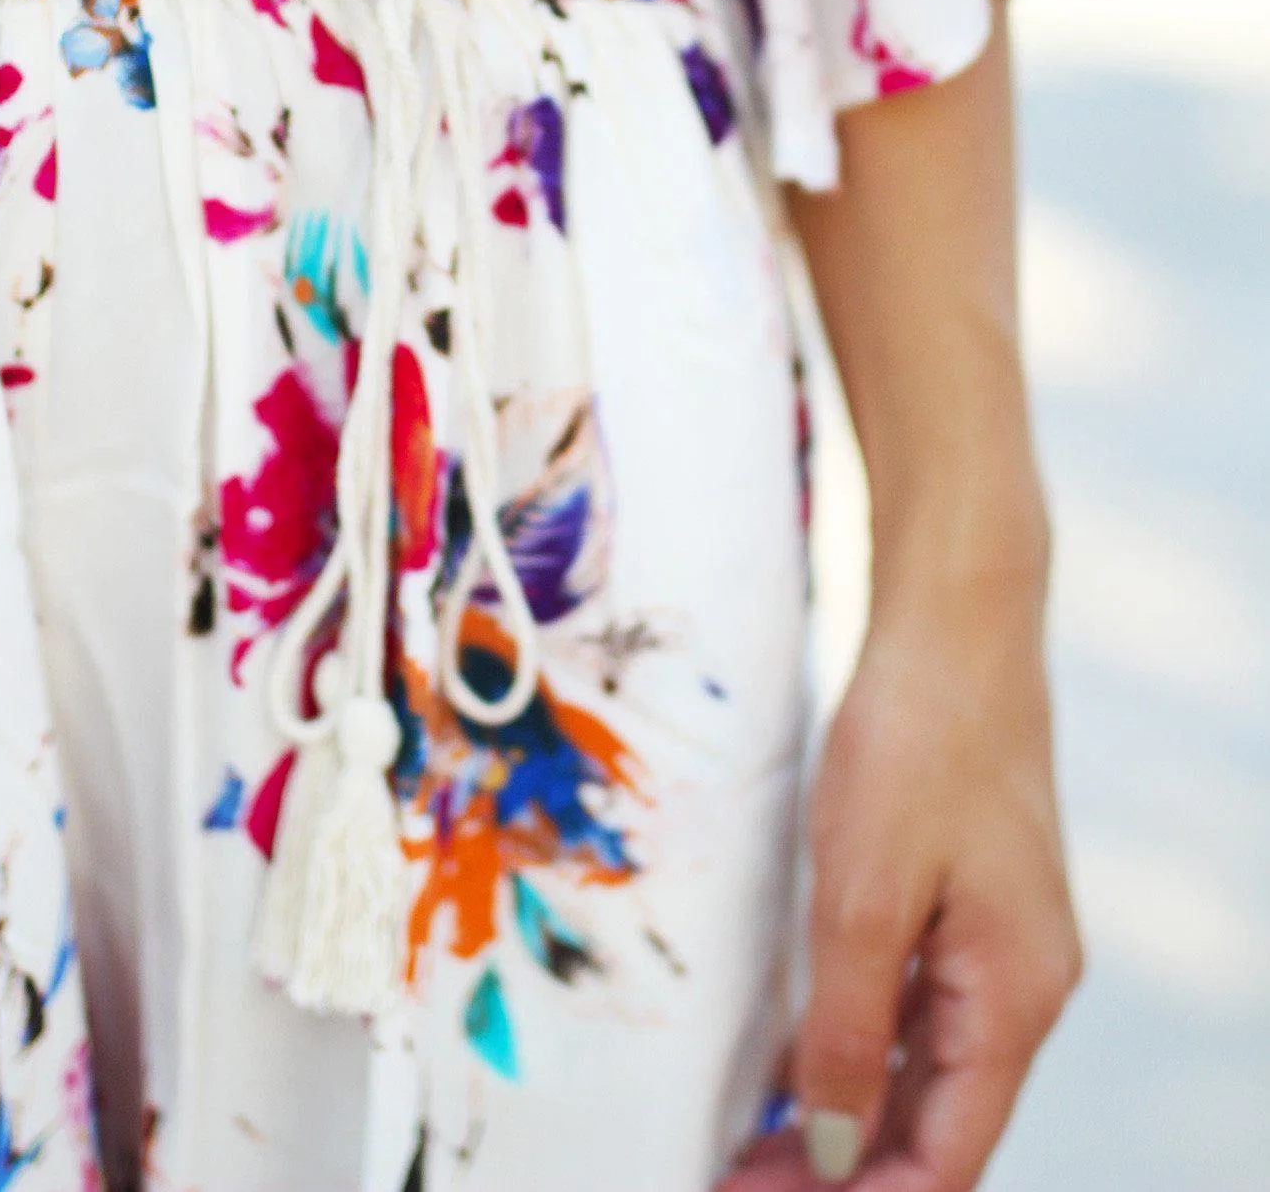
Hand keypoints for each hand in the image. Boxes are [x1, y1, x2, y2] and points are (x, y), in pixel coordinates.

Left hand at [787, 546, 1082, 1191]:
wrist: (956, 620)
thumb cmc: (919, 740)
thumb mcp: (866, 894)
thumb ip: (852, 1030)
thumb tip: (839, 1149)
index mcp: (1015, 994)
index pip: (947, 1156)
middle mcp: (1019, 982)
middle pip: (935, 1121)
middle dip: (842, 1170)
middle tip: (736, 1183)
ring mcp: (995, 939)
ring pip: (920, 1066)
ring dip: (843, 1114)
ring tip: (752, 1146)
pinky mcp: (964, 898)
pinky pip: (912, 1005)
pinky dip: (855, 1045)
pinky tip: (792, 1061)